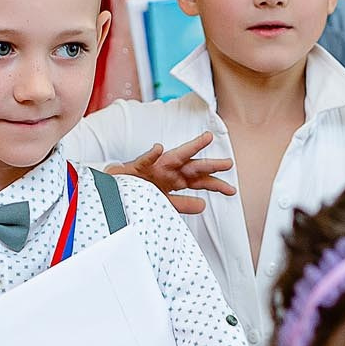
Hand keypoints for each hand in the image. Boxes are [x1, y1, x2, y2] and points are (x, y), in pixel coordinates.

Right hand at [107, 132, 236, 213]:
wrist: (112, 190)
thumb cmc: (137, 191)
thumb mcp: (163, 202)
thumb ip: (183, 204)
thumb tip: (204, 206)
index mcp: (175, 179)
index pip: (199, 181)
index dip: (215, 185)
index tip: (231, 191)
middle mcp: (167, 171)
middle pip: (193, 167)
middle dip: (210, 165)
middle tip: (228, 164)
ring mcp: (153, 167)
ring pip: (175, 156)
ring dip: (191, 148)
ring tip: (205, 140)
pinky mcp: (136, 167)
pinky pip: (144, 160)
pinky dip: (151, 155)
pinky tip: (158, 148)